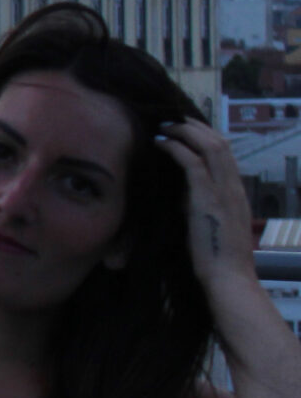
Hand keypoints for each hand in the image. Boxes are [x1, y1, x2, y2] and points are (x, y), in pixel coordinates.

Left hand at [156, 118, 255, 295]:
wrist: (229, 279)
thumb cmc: (215, 258)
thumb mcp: (208, 223)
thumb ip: (199, 204)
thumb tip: (181, 193)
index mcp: (236, 193)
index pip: (226, 154)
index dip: (206, 136)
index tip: (186, 129)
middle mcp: (234, 188)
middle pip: (221, 143)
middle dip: (195, 126)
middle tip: (173, 119)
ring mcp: (224, 192)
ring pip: (211, 147)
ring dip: (185, 132)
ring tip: (165, 126)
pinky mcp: (208, 198)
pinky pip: (193, 163)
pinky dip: (177, 148)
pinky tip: (161, 143)